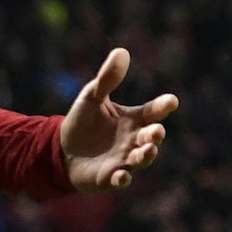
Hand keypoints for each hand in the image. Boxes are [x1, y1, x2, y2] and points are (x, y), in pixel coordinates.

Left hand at [60, 48, 179, 190]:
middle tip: (156, 131)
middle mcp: (133, 140)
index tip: (171, 101)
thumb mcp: (92, 98)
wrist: (61, 151)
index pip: (152, 112)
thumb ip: (108, 79)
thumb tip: (121, 51)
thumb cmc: (82, 123)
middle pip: (150, 138)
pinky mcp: (109, 176)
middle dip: (155, 135)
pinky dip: (123, 178)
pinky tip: (123, 176)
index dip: (163, 106)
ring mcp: (123, 160)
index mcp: (133, 120)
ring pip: (140, 159)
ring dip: (145, 156)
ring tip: (147, 150)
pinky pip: (120, 179)